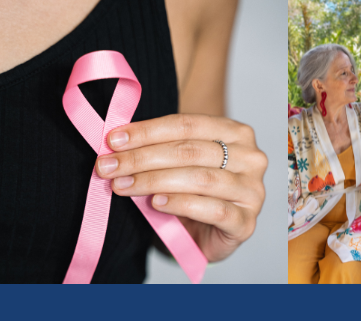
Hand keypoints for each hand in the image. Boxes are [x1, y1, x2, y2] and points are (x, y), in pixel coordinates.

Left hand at [94, 114, 267, 261]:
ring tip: (122, 186)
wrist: (207, 236)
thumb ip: (157, 149)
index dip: (147, 131)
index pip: (187, 125)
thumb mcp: (176, 164)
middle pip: (190, 151)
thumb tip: (115, 141)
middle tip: (108, 166)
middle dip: (142, 158)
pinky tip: (155, 203)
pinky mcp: (246, 223)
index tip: (113, 140)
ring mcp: (253, 191)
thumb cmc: (192, 193)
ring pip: (200, 179)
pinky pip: (213, 210)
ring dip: (153, 181)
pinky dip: (180, 204)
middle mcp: (251, 158)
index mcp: (236, 133)